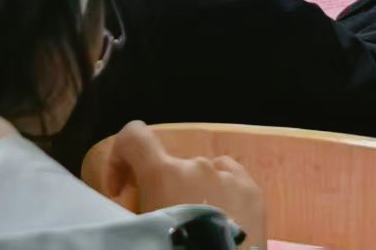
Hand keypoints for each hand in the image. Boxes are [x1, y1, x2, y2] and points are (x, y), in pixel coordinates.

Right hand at [91, 121, 266, 249]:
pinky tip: (219, 223)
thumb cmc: (172, 249)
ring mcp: (231, 176)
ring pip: (201, 176)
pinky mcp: (254, 191)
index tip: (121, 189)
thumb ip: (135, 206)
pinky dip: (219, 195)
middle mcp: (199, 166)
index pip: (134, 137)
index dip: (121, 157)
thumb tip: (132, 203)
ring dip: (191, 194)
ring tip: (194, 228)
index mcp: (165, 175)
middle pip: (171, 168)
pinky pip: (229, 181)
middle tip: (160, 225)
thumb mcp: (140, 228)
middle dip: (160, 191)